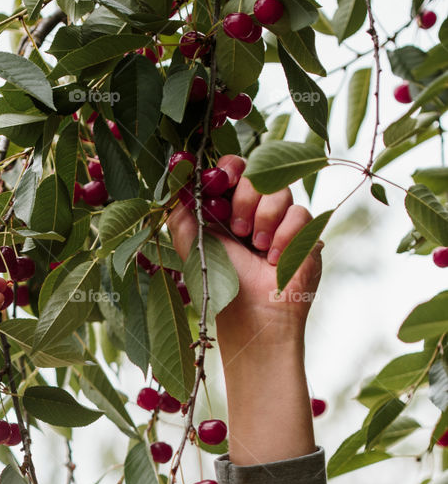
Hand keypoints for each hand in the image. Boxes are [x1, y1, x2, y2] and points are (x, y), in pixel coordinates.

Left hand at [166, 154, 322, 350]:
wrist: (254, 317)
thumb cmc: (223, 286)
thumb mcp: (193, 248)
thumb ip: (181, 215)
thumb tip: (178, 180)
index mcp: (228, 210)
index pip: (234, 168)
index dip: (229, 167)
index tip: (222, 180)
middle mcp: (255, 211)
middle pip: (259, 171)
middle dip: (246, 196)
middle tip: (238, 229)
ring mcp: (282, 221)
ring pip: (281, 189)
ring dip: (265, 218)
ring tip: (257, 248)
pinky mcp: (305, 233)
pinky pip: (300, 212)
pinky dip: (285, 236)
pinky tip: (275, 260)